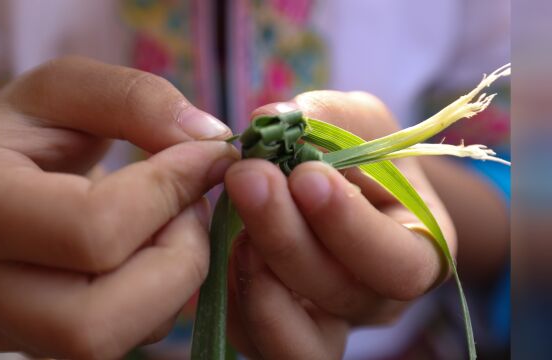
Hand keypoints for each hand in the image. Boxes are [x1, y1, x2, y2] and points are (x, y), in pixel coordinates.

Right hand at [0, 56, 237, 358]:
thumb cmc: (22, 134)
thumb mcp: (63, 91)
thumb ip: (134, 98)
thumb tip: (209, 140)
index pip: (90, 228)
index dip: (169, 190)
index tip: (206, 155)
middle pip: (95, 322)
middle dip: (178, 257)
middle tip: (193, 203)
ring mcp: (4, 327)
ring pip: (112, 343)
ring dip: (174, 281)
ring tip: (174, 222)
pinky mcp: (37, 344)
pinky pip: (123, 342)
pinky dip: (162, 298)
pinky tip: (152, 249)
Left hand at [225, 91, 455, 358]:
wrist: (335, 185)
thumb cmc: (357, 152)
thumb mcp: (357, 121)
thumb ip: (327, 119)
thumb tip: (270, 120)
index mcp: (416, 252)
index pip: (399, 264)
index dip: (350, 226)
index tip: (306, 175)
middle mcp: (374, 300)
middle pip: (339, 295)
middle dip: (288, 237)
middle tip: (248, 177)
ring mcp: (325, 322)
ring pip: (297, 337)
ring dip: (257, 278)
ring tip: (234, 220)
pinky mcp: (276, 329)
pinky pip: (253, 337)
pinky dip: (232, 297)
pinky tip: (222, 247)